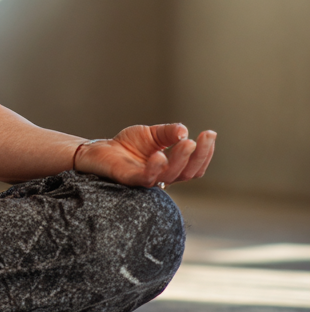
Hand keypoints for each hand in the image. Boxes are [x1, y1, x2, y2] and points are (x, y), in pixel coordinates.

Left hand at [75, 124, 215, 187]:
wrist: (101, 150)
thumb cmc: (128, 145)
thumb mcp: (151, 134)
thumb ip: (168, 133)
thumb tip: (184, 131)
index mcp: (172, 167)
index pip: (195, 166)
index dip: (205, 153)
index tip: (210, 134)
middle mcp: (163, 176)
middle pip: (188, 173)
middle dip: (199, 156)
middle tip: (201, 138)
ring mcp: (148, 179)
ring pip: (171, 176)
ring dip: (181, 160)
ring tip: (186, 143)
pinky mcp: (130, 179)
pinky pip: (146, 178)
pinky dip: (154, 168)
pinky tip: (159, 155)